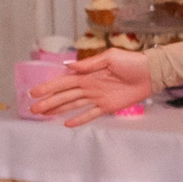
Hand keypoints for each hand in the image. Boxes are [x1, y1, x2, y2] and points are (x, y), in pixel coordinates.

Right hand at [30, 50, 151, 125]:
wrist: (150, 73)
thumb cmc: (131, 62)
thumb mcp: (110, 57)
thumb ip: (89, 64)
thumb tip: (69, 65)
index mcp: (87, 74)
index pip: (63, 82)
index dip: (48, 87)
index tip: (34, 92)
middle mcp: (89, 86)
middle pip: (64, 96)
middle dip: (48, 102)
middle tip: (32, 108)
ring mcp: (97, 98)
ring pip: (72, 105)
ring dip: (57, 110)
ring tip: (43, 115)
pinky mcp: (107, 107)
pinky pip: (90, 114)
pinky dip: (79, 119)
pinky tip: (66, 124)